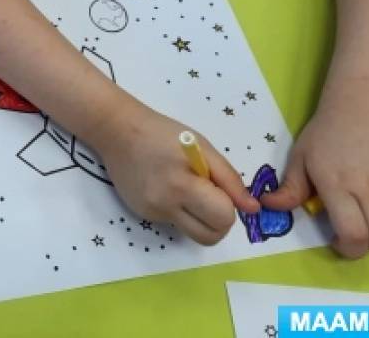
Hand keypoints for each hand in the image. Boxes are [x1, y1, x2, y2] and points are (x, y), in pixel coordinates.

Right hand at [94, 104, 259, 244]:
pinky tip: (167, 187)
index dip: (229, 205)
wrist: (116, 131)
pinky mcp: (143, 215)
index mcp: (182, 184)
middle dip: (219, 221)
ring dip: (202, 220)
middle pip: (211, 237)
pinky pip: (175, 223)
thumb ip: (229, 179)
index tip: (219, 188)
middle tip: (211, 196)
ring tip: (191, 193)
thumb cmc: (163, 133)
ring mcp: (152, 213)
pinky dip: (181, 211)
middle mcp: (165, 205)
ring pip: (194, 234)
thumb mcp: (202, 146)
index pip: (223, 217)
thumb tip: (252, 208)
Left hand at [261, 106, 368, 257]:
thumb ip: (289, 189)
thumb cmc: (325, 135)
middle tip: (353, 230)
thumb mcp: (300, 159)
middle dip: (367, 244)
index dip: (349, 249)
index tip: (338, 241)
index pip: (354, 235)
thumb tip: (268, 206)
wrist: (361, 107)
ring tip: (361, 196)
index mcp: (338, 186)